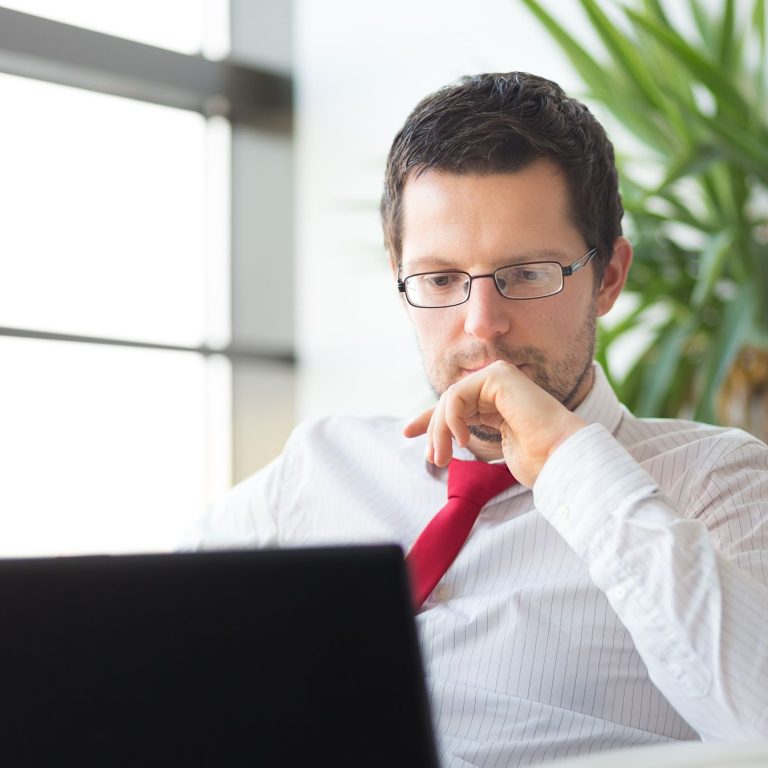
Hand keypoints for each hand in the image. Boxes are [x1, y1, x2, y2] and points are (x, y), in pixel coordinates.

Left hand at [403, 361, 586, 486]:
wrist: (561, 458)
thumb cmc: (536, 460)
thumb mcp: (489, 448)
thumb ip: (466, 434)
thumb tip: (436, 436)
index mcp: (497, 403)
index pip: (454, 405)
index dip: (428, 419)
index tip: (407, 433)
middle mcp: (498, 387)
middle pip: (448, 403)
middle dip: (434, 432)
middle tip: (434, 460)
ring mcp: (499, 378)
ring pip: (449, 399)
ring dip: (440, 431)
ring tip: (443, 458)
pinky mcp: (498, 376)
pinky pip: (457, 395)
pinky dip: (452, 419)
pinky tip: (463, 440)